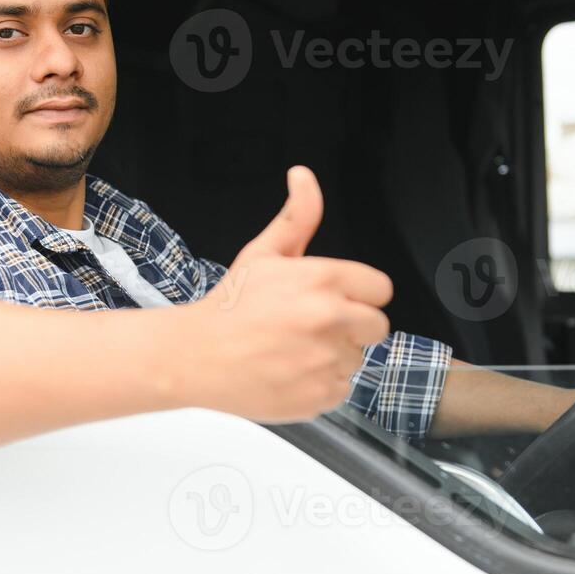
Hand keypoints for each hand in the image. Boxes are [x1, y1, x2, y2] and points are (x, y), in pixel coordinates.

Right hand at [181, 166, 392, 422]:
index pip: (380, 289)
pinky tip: (291, 372)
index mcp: (323, 279)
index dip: (359, 295)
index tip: (336, 300)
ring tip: (294, 350)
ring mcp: (326, 359)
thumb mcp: (263, 254)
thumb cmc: (228, 308)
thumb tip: (304, 177)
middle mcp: (330, 318)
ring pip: (356, 359)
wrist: (194, 357)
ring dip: (333, 356)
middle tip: (313, 327)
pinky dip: (320, 385)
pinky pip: (341, 389)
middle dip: (352, 326)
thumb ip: (297, 216)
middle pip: (377, 326)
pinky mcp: (320, 395)